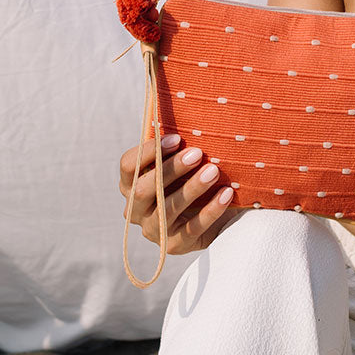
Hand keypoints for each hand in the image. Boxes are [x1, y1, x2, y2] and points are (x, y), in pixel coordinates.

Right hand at [120, 134, 234, 254]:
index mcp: (130, 184)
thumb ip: (175, 148)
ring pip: (167, 208)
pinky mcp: (174, 245)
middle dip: (171, 169)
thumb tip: (186, 109)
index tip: (177, 138)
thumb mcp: (179, 165)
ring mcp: (152, 229)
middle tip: (198, 153)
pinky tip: (227, 193)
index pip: (128, 165)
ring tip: (214, 171)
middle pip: (143, 189)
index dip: (149, 151)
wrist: (213, 217)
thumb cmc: (191, 180)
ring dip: (192, 188)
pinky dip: (211, 209)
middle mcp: (135, 209)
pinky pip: (192, 227)